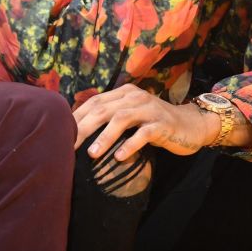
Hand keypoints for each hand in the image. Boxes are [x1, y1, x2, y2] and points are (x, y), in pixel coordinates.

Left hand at [72, 84, 215, 161]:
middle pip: (103, 109)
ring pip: (122, 119)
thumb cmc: (154, 124)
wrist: (190, 125)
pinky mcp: (162, 124)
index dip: (76, 118)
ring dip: (105, 137)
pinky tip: (120, 157)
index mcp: (124, 93)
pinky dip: (130, 145)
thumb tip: (79, 133)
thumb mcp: (131, 117)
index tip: (60, 134)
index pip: (94, 102)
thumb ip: (110, 119)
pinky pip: (144, 134)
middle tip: (68, 146)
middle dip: (83, 128)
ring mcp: (149, 109)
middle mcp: (135, 97)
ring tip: (92, 154)